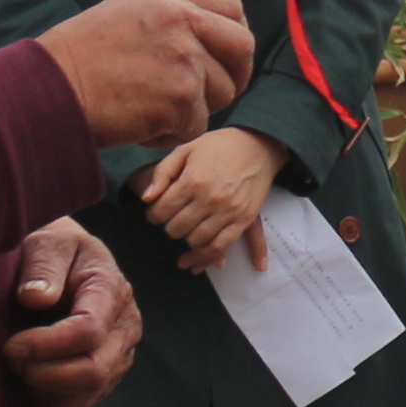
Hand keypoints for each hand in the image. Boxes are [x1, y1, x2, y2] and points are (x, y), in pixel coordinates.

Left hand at [2, 219, 140, 406]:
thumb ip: (42, 265)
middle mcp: (125, 328)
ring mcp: (119, 357)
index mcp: (112, 291)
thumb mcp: (46, 243)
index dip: (45, 345)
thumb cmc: (53, 253)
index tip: (10, 344)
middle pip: (94, 371)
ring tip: (19, 360)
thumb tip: (36, 298)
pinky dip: (47, 397)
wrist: (67, 265)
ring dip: (42, 385)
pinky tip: (31, 371)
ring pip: (84, 394)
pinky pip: (75, 406)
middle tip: (10, 355)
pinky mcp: (105, 378)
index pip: (89, 331)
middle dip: (43, 372)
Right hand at [41, 0, 255, 146]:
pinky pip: (196, 125)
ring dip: (194, 109)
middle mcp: (182, 17)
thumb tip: (217, 33)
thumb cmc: (78, 60)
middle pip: (242, 47)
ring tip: (150, 110)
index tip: (225, 59)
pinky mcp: (182, 95)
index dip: (233, 38)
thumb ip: (173, 15)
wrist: (44, 92)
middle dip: (235, 75)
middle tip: (211, 96)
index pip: (232, 9)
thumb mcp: (128, 13)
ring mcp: (185, 55)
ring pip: (222, 92)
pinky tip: (138, 126)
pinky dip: (170, 134)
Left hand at [136, 127, 283, 274]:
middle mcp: (210, 198)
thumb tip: (146, 199)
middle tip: (172, 220)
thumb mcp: (186, 149)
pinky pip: (221, 246)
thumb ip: (162, 173)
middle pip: (176, 229)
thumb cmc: (219, 145)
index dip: (154, 215)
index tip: (157, 212)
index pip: (161, 211)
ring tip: (186, 231)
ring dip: (186, 240)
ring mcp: (228, 211)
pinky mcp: (244, 219)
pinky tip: (195, 261)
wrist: (259, 145)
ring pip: (196, 241)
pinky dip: (206, 258)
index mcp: (192, 180)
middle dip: (169, 227)